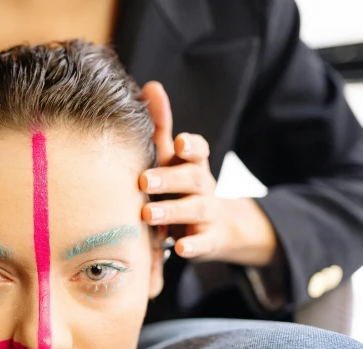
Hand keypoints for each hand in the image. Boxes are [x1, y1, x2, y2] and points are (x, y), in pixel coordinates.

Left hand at [139, 82, 276, 265]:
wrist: (220, 227)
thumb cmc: (182, 186)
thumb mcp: (173, 158)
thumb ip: (162, 127)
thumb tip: (150, 86)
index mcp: (193, 164)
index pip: (198, 151)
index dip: (192, 146)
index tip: (180, 142)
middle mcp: (203, 186)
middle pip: (193, 178)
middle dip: (169, 178)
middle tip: (143, 180)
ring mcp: (209, 214)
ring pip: (196, 209)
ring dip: (172, 211)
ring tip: (148, 215)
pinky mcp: (210, 240)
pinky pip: (203, 243)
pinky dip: (194, 245)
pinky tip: (180, 248)